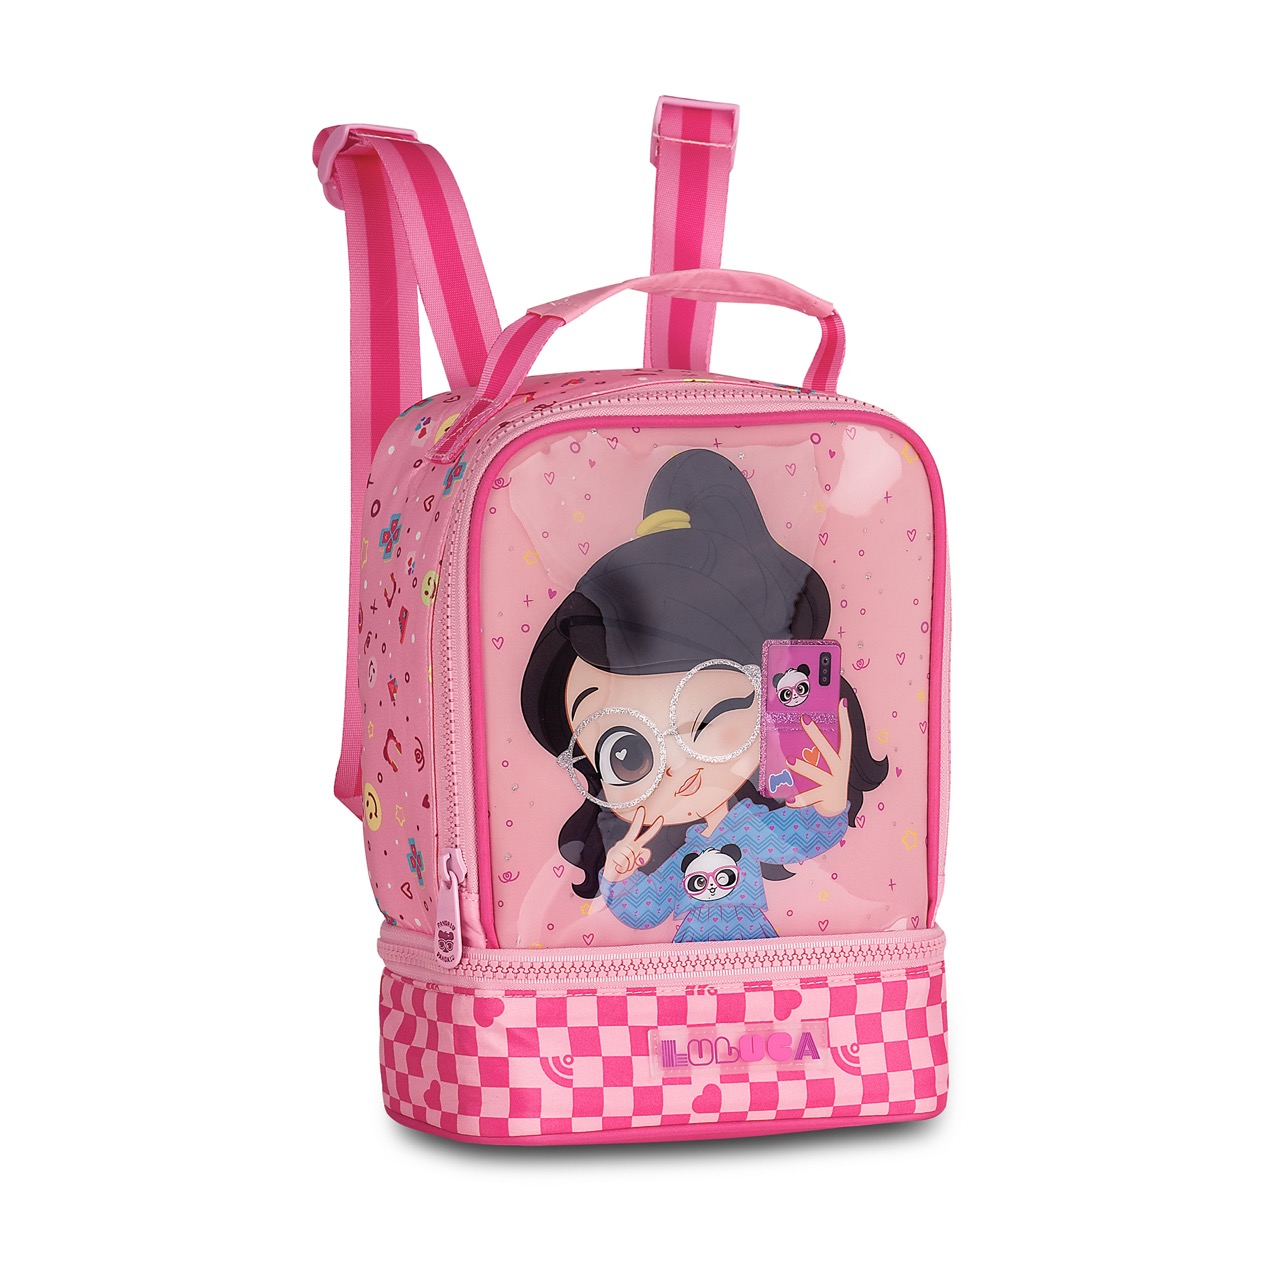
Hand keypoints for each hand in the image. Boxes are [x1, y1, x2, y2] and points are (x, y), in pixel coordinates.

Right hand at [601, 807, 664, 881]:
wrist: (609, 879)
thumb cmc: (622, 869)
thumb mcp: (635, 864)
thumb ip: (642, 858)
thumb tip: (644, 854)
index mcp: (632, 845)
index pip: (643, 834)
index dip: (650, 826)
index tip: (655, 816)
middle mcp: (626, 845)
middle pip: (634, 831)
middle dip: (638, 820)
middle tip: (641, 810)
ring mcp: (619, 849)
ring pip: (631, 853)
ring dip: (630, 863)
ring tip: (624, 867)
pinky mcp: (613, 855)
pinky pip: (622, 860)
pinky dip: (623, 864)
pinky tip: (618, 867)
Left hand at [786, 698, 853, 818]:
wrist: (835, 808)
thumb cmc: (827, 780)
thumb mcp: (827, 763)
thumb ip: (818, 749)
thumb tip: (806, 726)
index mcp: (841, 758)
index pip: (846, 736)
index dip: (844, 720)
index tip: (841, 702)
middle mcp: (839, 769)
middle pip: (829, 750)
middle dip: (816, 735)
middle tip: (804, 719)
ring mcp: (832, 784)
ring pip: (817, 774)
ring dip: (803, 767)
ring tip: (789, 760)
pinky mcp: (824, 797)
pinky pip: (810, 797)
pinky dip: (799, 800)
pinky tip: (788, 800)